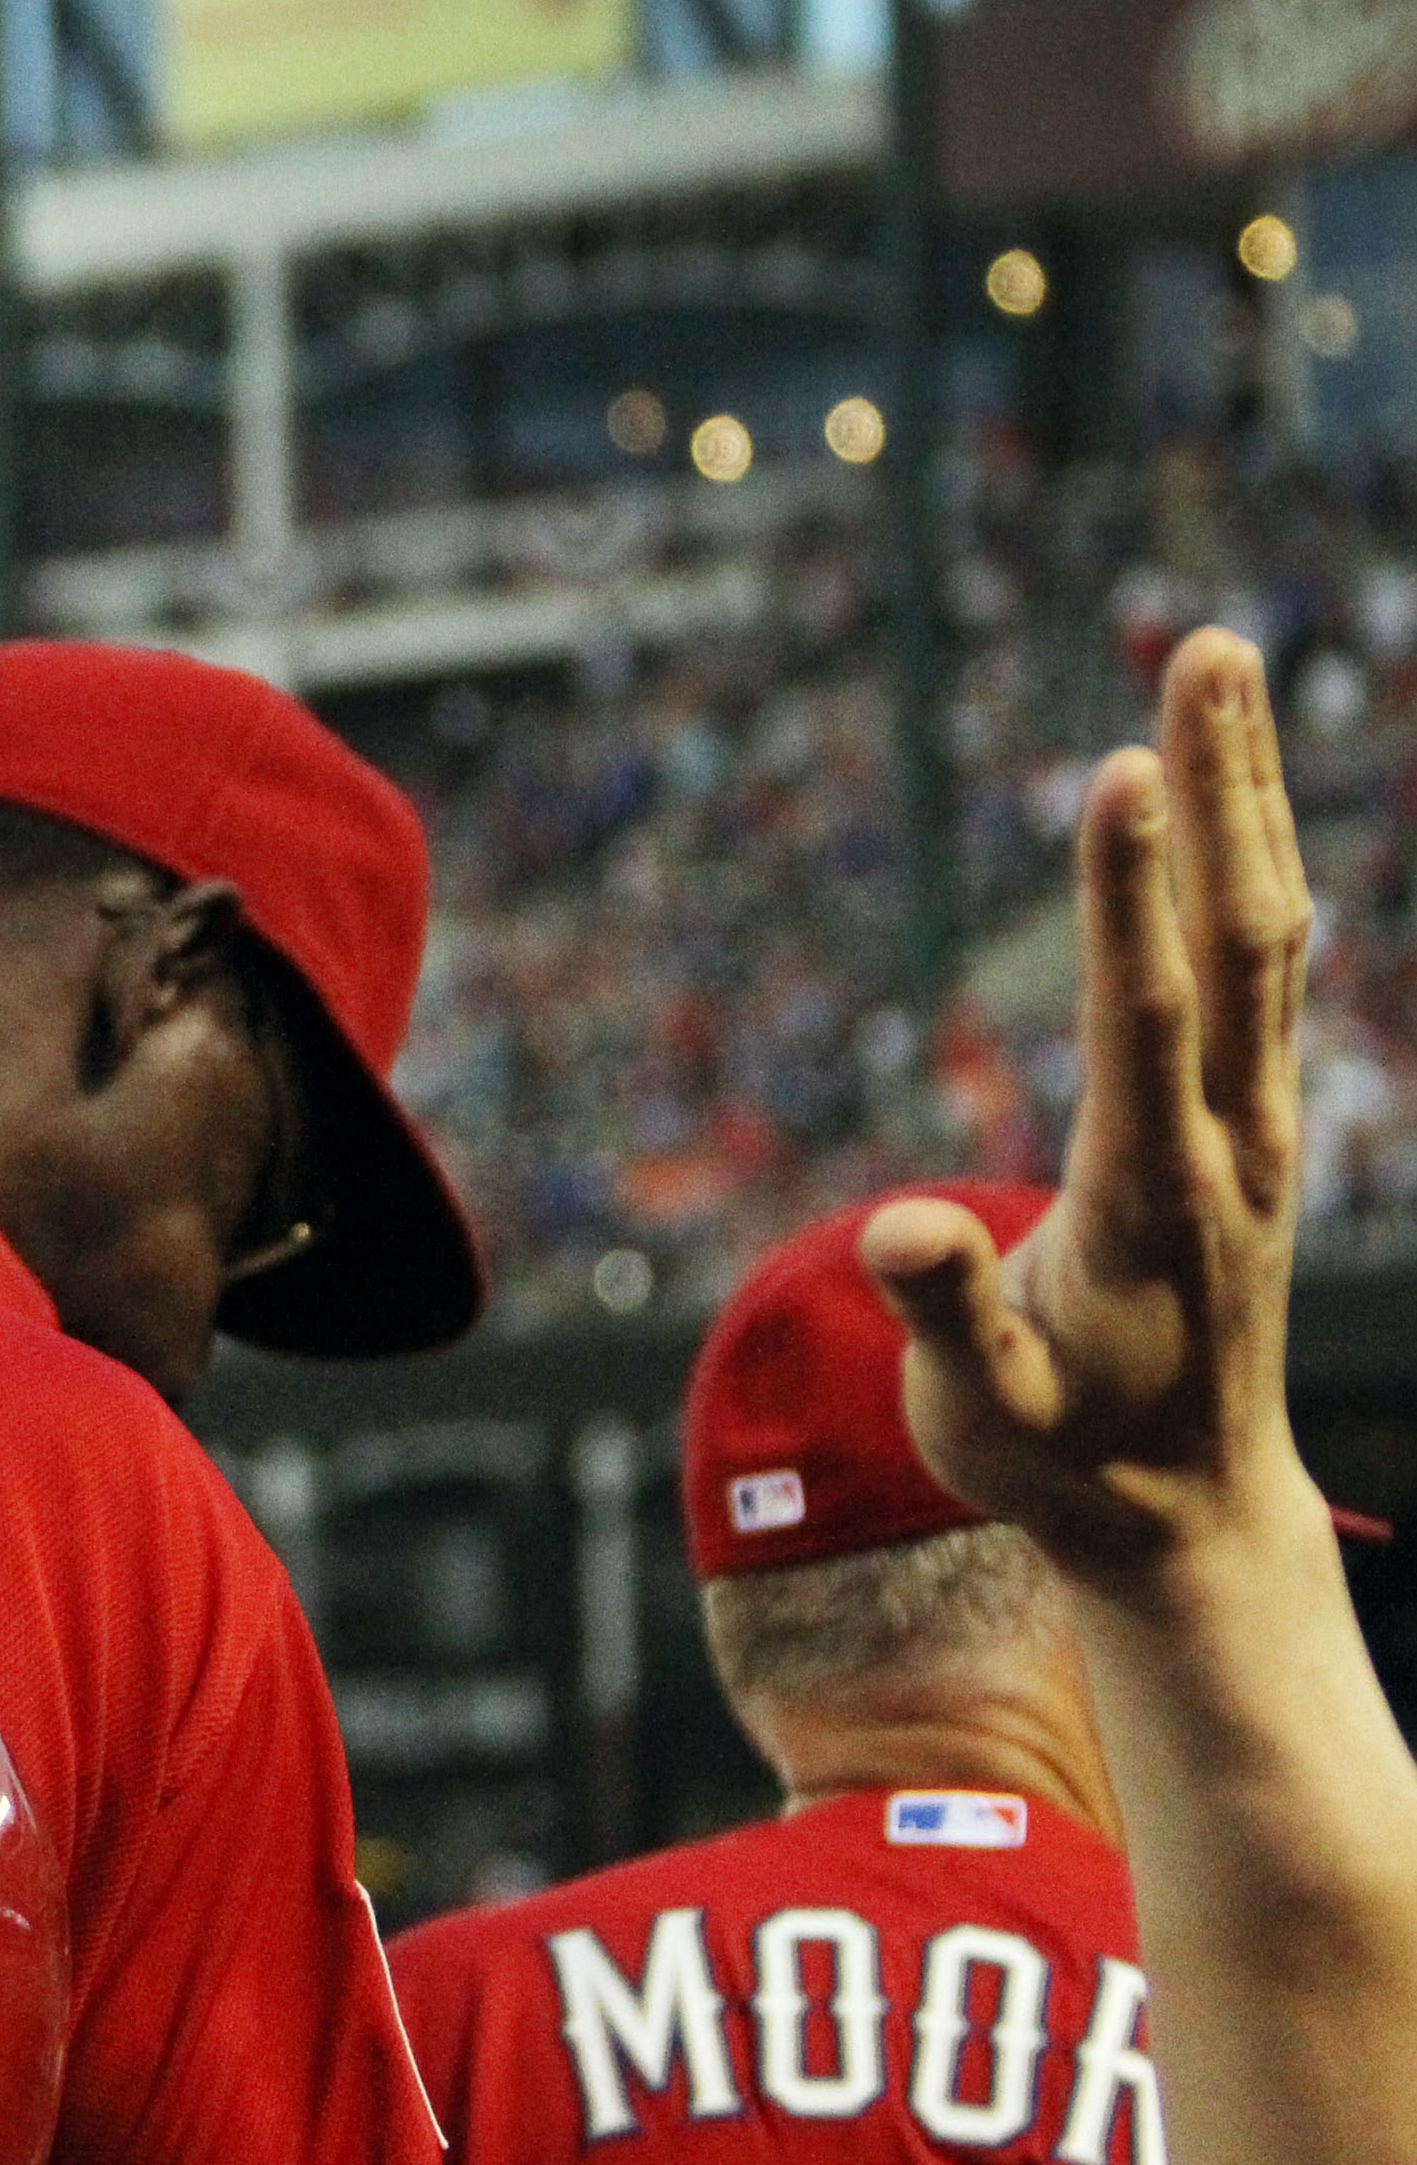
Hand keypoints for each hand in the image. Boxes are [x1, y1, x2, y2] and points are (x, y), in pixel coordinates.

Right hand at [861, 629, 1322, 1585]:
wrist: (1190, 1518)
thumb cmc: (1060, 1459)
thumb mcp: (983, 1414)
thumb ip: (948, 1314)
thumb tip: (896, 1228)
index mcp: (1154, 1200)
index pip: (1144, 1016)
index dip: (1129, 894)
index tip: (1121, 768)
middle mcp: (1230, 1142)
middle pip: (1238, 936)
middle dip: (1220, 786)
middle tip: (1205, 647)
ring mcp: (1257, 1128)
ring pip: (1267, 934)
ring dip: (1246, 795)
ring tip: (1215, 665)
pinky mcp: (1256, 1124)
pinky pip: (1265, 968)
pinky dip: (1251, 862)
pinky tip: (1238, 796)